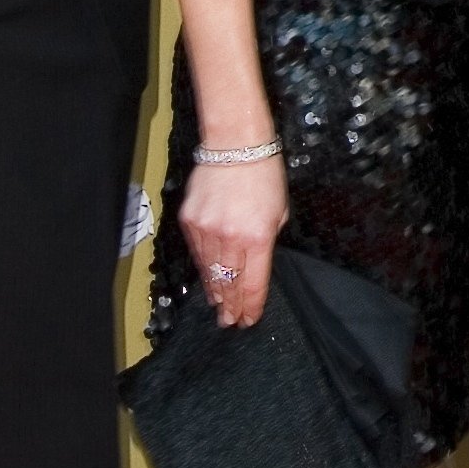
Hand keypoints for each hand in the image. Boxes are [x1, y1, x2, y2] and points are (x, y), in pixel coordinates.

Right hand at [180, 155, 288, 327]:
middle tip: (229, 322)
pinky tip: (207, 279)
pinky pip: (197, 252)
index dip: (251, 306)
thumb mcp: (278, 212)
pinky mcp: (190, 221)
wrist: (234, 145)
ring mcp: (206, 230)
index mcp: (257, 238)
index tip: (248, 320)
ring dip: (215, 291)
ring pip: (210, 271)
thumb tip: (254, 265)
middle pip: (229, 283)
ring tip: (218, 307)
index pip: (253, 284)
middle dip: (231, 306)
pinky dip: (203, 268)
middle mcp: (230, 239)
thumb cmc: (264, 175)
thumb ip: (266, 242)